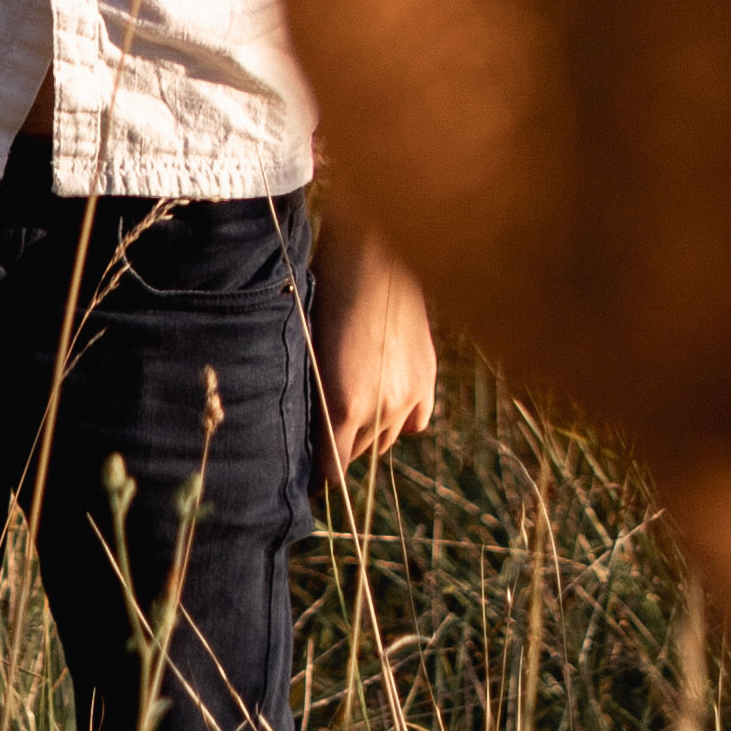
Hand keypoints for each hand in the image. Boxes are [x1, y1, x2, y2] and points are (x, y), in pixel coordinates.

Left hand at [312, 208, 437, 475]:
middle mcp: (380, 409)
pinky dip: (400, 418)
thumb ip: (313, 399)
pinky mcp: (427, 378)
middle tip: (323, 436)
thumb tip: (308, 432)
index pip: (331, 470)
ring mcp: (408, 395)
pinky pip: (415, 421)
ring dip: (368, 433)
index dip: (316, 477)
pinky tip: (385, 401)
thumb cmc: (325, 292)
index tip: (303, 479)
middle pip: (356, 456)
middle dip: (339, 450)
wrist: (374, 252)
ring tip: (352, 411)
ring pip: (386, 440)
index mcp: (342, 404)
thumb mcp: (308, 350)